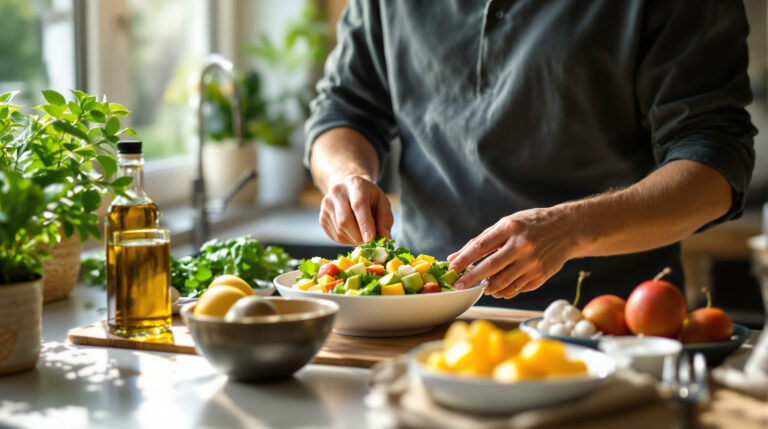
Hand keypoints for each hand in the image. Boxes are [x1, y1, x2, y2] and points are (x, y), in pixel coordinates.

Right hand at [319, 174, 393, 244]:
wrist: (348, 189)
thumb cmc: (369, 197)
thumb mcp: (382, 202)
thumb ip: (385, 219)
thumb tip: (385, 237)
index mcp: (355, 184)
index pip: (358, 205)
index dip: (364, 224)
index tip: (370, 239)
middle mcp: (337, 192)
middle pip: (345, 220)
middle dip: (359, 236)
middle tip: (369, 240)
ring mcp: (326, 204)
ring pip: (339, 231)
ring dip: (353, 239)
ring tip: (362, 234)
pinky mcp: (322, 217)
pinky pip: (334, 235)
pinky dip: (346, 240)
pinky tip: (352, 233)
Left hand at [448, 207, 577, 298]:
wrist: (568, 229)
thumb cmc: (531, 225)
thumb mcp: (507, 224)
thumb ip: (481, 240)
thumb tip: (454, 257)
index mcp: (511, 228)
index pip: (481, 246)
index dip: (464, 259)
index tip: (452, 268)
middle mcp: (522, 245)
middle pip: (490, 267)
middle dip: (471, 278)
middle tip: (459, 286)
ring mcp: (532, 263)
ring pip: (502, 283)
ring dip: (487, 287)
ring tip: (480, 287)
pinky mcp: (540, 276)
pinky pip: (516, 289)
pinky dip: (503, 291)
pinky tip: (497, 288)